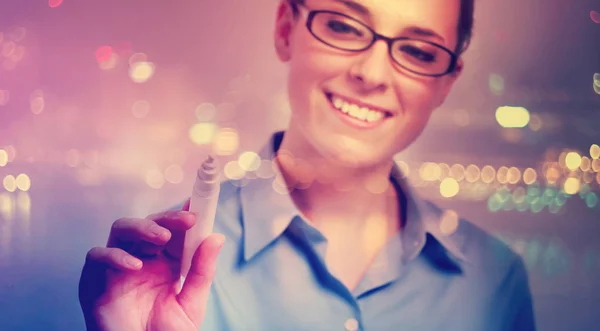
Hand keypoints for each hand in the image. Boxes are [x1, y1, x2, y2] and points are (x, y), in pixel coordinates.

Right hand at [78, 199, 224, 330]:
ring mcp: (117, 268)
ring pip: (121, 229)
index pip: (173, 230)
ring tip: (162, 237)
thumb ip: (202, 271)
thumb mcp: (191, 303)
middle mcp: (141, 259)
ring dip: (142, 227)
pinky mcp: (94, 281)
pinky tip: (134, 265)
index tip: (200, 207)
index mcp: (164, 262)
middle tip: (187, 220)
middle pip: (148, 224)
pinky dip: (114, 255)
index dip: (184, 216)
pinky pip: (97, 256)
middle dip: (167, 218)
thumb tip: (217, 238)